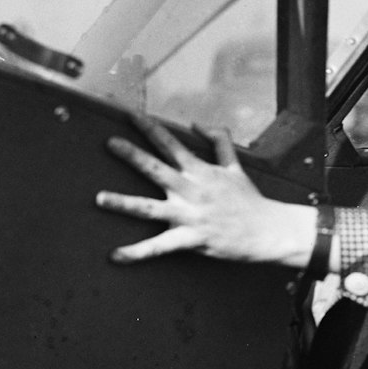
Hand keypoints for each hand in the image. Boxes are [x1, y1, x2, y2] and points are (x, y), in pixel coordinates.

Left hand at [97, 119, 314, 267]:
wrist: (267, 230)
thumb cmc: (249, 200)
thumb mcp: (235, 166)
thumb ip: (219, 141)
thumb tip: (197, 124)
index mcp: (199, 171)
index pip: (170, 143)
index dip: (149, 127)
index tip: (129, 113)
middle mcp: (191, 190)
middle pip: (156, 169)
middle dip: (132, 155)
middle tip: (110, 143)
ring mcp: (190, 215)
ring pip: (150, 208)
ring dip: (124, 203)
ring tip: (100, 198)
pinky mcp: (192, 239)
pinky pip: (160, 247)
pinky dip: (137, 252)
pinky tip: (116, 255)